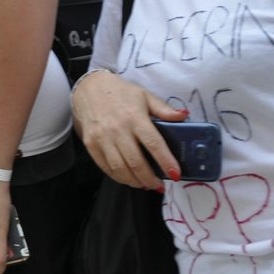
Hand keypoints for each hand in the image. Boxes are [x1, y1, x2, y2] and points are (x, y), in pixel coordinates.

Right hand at [72, 69, 186, 189]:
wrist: (89, 87)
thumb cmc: (120, 93)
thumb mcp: (145, 96)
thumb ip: (164, 109)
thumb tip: (184, 115)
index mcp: (134, 117)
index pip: (153, 144)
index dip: (166, 161)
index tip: (175, 174)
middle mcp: (117, 129)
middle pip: (136, 162)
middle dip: (150, 179)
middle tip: (160, 185)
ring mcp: (101, 138)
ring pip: (120, 168)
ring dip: (134, 181)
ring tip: (145, 185)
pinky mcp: (90, 144)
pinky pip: (105, 166)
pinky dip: (118, 177)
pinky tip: (128, 178)